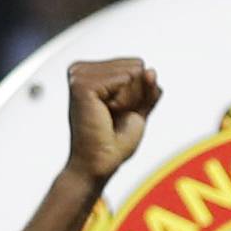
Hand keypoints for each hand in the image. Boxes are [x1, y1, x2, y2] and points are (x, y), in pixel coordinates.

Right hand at [66, 56, 160, 185]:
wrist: (100, 165)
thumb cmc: (114, 143)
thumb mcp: (137, 110)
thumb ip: (148, 89)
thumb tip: (151, 70)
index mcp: (90, 71)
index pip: (136, 65)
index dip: (137, 95)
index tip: (117, 114)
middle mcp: (81, 69)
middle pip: (135, 66)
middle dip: (134, 97)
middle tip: (113, 118)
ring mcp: (79, 75)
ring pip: (131, 73)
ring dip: (128, 101)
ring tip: (108, 118)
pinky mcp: (82, 85)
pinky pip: (124, 80)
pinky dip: (123, 102)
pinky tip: (106, 115)